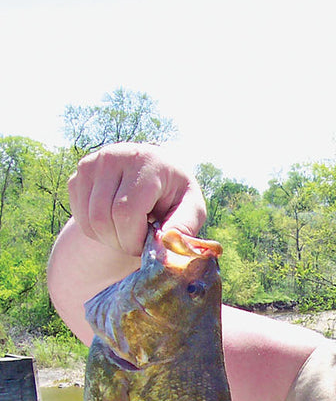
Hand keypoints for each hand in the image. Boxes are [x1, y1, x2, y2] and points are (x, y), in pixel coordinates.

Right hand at [68, 143, 206, 256]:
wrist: (155, 176)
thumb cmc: (175, 196)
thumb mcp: (192, 209)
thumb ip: (184, 226)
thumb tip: (167, 243)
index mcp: (146, 161)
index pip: (125, 212)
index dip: (134, 240)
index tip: (149, 245)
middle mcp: (114, 156)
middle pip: (102, 218)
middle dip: (121, 243)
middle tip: (139, 243)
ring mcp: (92, 164)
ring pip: (89, 222)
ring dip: (109, 240)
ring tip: (129, 234)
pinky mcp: (78, 176)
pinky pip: (80, 219)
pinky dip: (97, 233)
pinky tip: (115, 225)